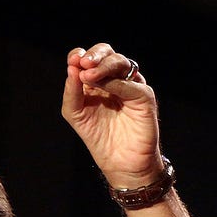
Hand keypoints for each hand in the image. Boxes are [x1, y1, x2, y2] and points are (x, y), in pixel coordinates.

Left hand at [61, 42, 163, 187]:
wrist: (119, 162)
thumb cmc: (98, 137)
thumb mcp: (76, 114)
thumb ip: (72, 92)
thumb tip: (72, 68)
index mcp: (97, 80)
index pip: (90, 58)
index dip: (81, 55)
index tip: (73, 60)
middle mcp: (115, 79)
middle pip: (107, 54)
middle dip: (95, 55)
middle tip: (83, 63)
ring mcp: (131, 86)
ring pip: (122, 63)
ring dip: (104, 66)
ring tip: (88, 75)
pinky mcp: (144, 97)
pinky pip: (132, 85)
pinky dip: (117, 83)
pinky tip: (106, 86)